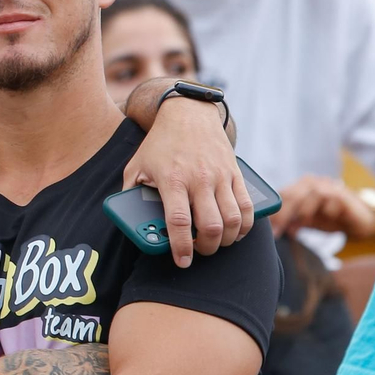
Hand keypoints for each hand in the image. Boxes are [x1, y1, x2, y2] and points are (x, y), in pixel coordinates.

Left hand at [124, 98, 251, 268]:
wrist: (188, 114)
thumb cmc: (159, 144)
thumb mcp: (136, 166)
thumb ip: (130, 192)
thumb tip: (128, 219)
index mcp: (172, 179)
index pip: (178, 221)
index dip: (181, 246)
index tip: (182, 261)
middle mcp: (199, 178)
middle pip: (211, 225)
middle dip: (206, 247)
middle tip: (199, 251)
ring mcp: (220, 175)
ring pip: (233, 219)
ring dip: (227, 239)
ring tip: (216, 243)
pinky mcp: (235, 172)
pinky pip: (247, 205)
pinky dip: (244, 224)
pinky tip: (235, 231)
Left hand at [269, 175, 374, 238]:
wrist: (359, 219)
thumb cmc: (331, 218)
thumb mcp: (307, 221)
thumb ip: (292, 222)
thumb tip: (275, 230)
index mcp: (301, 187)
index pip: (283, 195)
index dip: (274, 212)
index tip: (267, 229)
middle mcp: (314, 183)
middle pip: (294, 194)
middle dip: (284, 214)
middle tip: (278, 231)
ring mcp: (329, 187)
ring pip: (312, 194)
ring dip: (304, 212)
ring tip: (300, 226)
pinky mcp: (344, 194)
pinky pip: (333, 200)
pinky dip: (328, 211)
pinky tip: (328, 219)